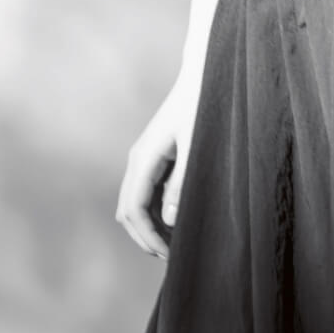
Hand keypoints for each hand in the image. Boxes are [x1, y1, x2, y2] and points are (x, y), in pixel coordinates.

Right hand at [114, 73, 200, 259]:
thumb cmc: (202, 106)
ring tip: (177, 244)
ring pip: (136, 204)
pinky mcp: (155, 158)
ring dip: (151, 226)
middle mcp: (138, 160)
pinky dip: (157, 212)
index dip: (148, 237)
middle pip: (128, 212)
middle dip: (146, 237)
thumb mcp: (197, 145)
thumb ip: (183, 182)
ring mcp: (144, 159)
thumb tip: (171, 220)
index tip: (170, 256)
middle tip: (174, 257)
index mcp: (144, 159)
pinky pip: (148, 193)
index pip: (134, 210)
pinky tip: (178, 222)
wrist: (205, 75)